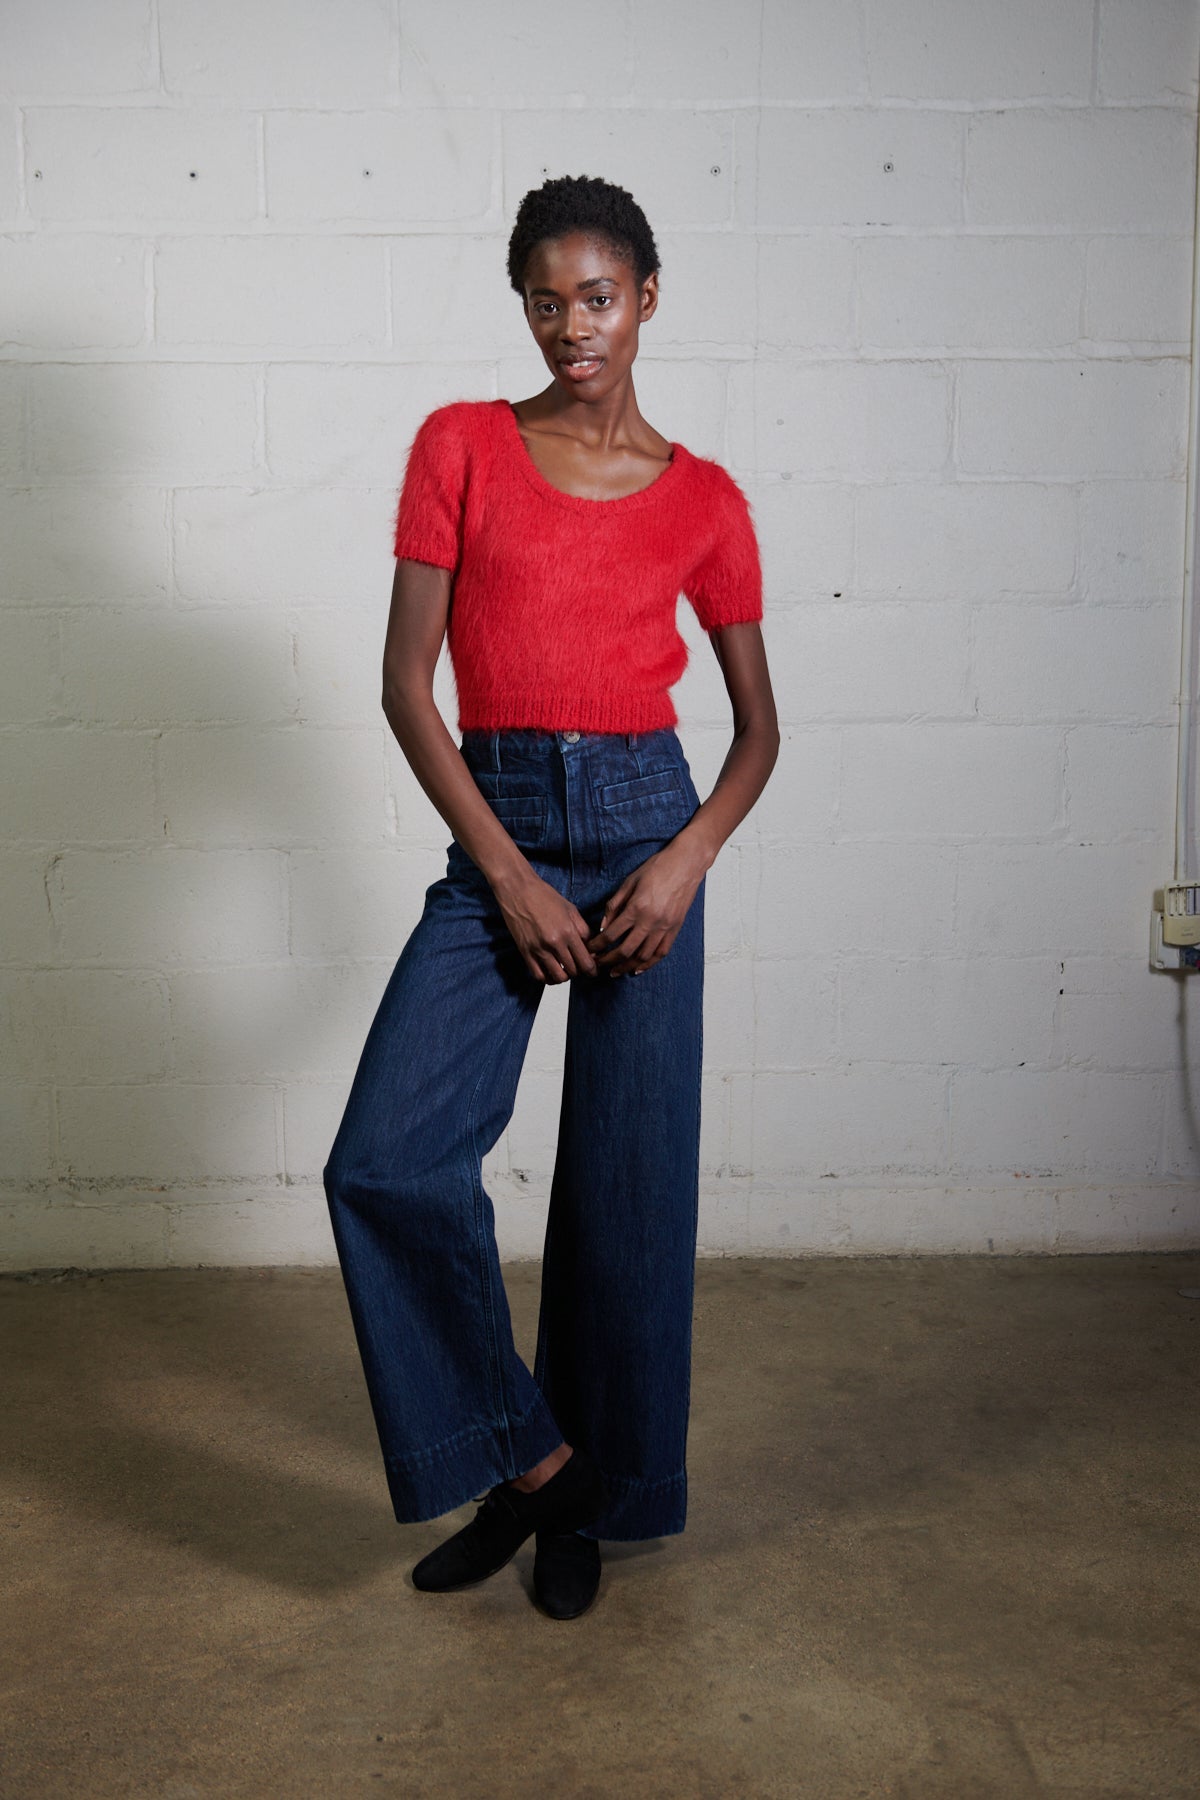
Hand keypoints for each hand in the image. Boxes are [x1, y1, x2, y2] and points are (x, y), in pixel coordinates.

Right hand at [492, 868, 598, 983]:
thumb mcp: (570, 909)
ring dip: (564, 976)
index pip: (586, 962)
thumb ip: (583, 929)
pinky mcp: (525, 952)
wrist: (518, 889)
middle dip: (579, 971)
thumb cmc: (544, 896)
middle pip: (573, 971)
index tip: (593, 970)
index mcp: (568, 931)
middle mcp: (554, 943)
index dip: (592, 970)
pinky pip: (538, 975)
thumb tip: (591, 947)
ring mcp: (538, 949)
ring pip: (557, 977)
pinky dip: (547, 978)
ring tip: (565, 969)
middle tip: (578, 965)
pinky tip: (551, 971)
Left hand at [586, 840, 705, 977]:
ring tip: (615, 970)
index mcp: (636, 908)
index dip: (597, 945)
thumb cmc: (657, 868)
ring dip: (626, 966)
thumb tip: (603, 926)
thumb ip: (615, 905)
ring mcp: (664, 927)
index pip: (611, 934)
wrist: (686, 864)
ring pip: (643, 956)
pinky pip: (661, 953)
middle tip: (598, 964)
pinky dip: (648, 964)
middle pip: (625, 950)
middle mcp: (651, 921)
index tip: (590, 949)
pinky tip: (638, 968)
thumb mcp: (629, 882)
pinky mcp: (675, 929)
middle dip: (608, 960)